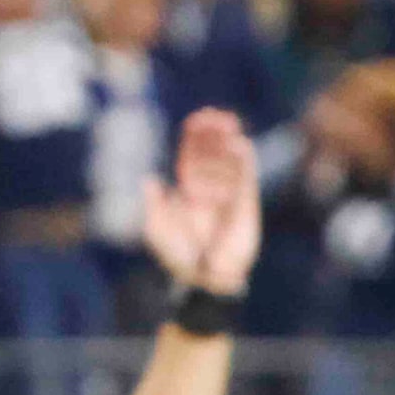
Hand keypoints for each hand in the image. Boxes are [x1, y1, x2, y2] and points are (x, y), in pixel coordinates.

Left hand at [141, 108, 260, 295]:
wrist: (203, 279)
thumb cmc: (179, 257)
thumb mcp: (157, 231)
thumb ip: (154, 205)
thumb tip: (149, 179)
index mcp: (187, 190)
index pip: (192, 156)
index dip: (196, 137)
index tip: (197, 119)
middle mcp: (209, 188)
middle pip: (213, 153)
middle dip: (214, 134)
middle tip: (215, 115)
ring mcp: (228, 194)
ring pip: (230, 161)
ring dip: (229, 142)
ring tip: (229, 123)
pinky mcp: (245, 204)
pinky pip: (245, 179)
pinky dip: (243, 162)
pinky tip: (240, 145)